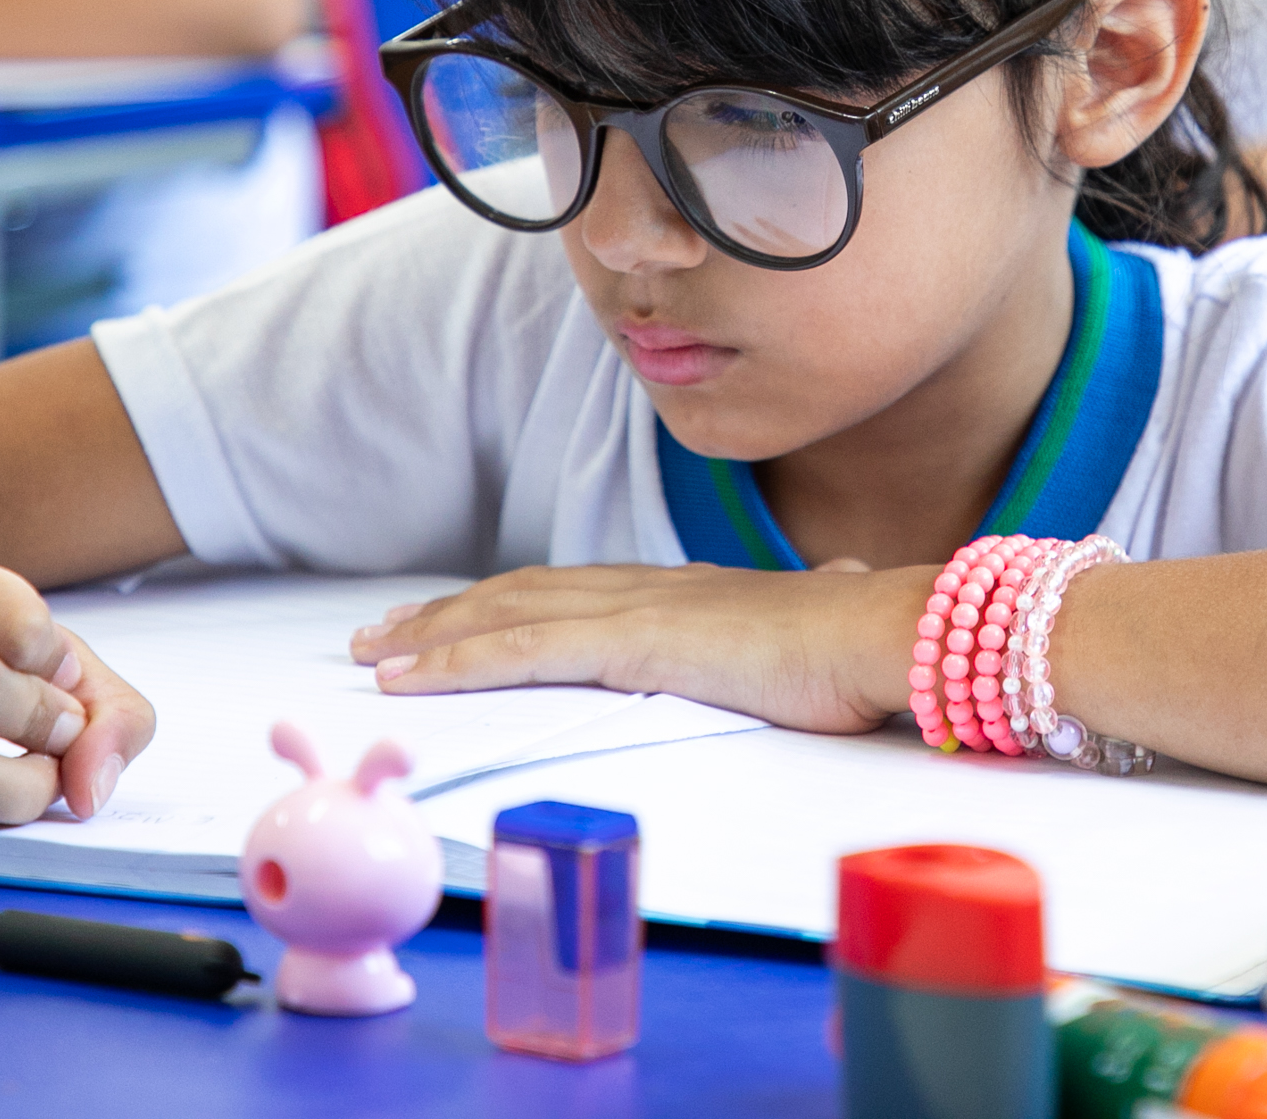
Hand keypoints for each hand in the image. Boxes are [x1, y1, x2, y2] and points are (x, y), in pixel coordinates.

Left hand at [349, 561, 933, 731]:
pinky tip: (412, 677)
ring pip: (508, 617)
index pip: (574, 594)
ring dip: (433, 635)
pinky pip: (524, 651)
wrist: (891, 631)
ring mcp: (638, 610)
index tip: (455, 617)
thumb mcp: (818, 632)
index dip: (506, 603)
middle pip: (524, 595)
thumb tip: (837, 590)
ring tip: (374, 654)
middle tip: (381, 633)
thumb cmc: (865, 641)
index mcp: (686, 594)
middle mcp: (649, 589)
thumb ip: (807, 622)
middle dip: (447, 615)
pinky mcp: (635, 642)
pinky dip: (458, 660)